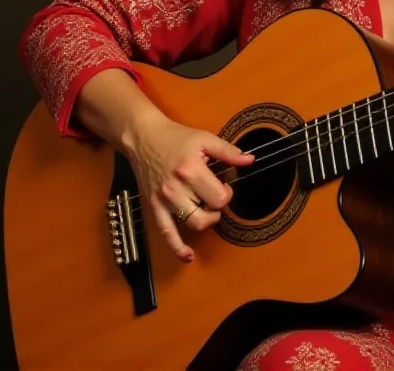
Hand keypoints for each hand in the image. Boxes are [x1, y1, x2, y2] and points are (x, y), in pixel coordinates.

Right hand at [125, 114, 253, 261]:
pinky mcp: (154, 207)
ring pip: (192, 224)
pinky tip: (188, 256)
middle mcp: (176, 189)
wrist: (143, 138)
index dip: (227, 193)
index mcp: (191, 171)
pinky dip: (178, 248)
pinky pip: (166, 233)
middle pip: (207, 214)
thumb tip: (250, 160)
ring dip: (205, 221)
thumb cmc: (175, 138)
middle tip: (215, 195)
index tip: (223, 184)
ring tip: (206, 209)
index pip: (219, 198)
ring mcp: (164, 200)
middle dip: (217, 208)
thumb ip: (228, 152)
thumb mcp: (205, 139)